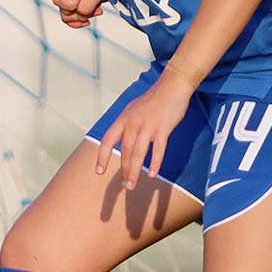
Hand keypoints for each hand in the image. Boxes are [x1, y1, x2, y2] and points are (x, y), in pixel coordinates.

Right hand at [53, 0, 104, 27]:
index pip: (59, 0)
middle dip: (80, 12)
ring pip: (68, 17)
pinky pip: (72, 20)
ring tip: (96, 10)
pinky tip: (90, 17)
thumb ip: (85, 8)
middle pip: (64, 10)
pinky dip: (81, 21)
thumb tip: (81, 18)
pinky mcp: (74, 6)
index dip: (72, 4)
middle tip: (94, 6)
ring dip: (83, 17)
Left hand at [95, 71, 194, 185]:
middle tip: (124, 186)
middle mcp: (132, 123)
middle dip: (124, 171)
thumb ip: (126, 126)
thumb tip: (121, 143)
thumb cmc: (153, 100)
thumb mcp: (132, 110)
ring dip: (135, 171)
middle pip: (125, 151)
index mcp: (123, 119)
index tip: (99, 171)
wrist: (172, 86)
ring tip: (132, 185)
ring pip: (138, 153)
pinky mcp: (163, 128)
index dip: (102, 157)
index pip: (107, 140)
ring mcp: (148, 126)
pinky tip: (152, 174)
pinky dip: (155, 163)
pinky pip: (158, 149)